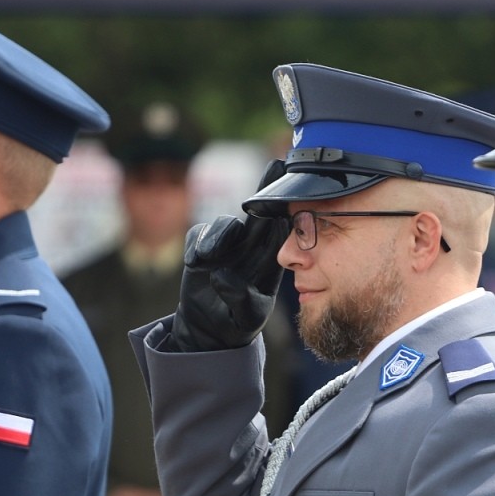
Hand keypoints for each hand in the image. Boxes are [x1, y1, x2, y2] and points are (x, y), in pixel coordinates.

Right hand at [170, 159, 288, 350]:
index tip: (297, 190)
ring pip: (224, 225)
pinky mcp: (200, 248)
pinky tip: (197, 262)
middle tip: (276, 166)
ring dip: (218, 236)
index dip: (287, 210)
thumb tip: (223, 275)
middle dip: (266, 188)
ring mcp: (225, 246)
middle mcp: (248, 247)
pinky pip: (198, 235)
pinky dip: (198, 244)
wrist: (208, 329)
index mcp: (269, 260)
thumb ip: (240, 298)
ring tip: (207, 258)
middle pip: (258, 214)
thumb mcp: (245, 317)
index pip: (281, 232)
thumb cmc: (236, 322)